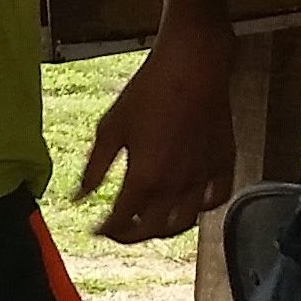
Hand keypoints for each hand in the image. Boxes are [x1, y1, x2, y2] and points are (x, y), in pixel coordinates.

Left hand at [79, 15, 239, 245]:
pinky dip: (201, 209)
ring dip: (164, 229)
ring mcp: (202, 177)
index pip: (121, 222)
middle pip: (152, 231)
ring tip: (150, 223)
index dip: (106, 230)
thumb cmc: (150, 91)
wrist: (193, 64)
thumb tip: (78, 197)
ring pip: (184, 223)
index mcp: (144, 178)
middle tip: (120, 231)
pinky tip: (190, 203)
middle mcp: (174, 186)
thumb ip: (94, 168)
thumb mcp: (111, 127)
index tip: (97, 229)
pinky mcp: (223, 163)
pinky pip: (215, 199)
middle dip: (131, 236)